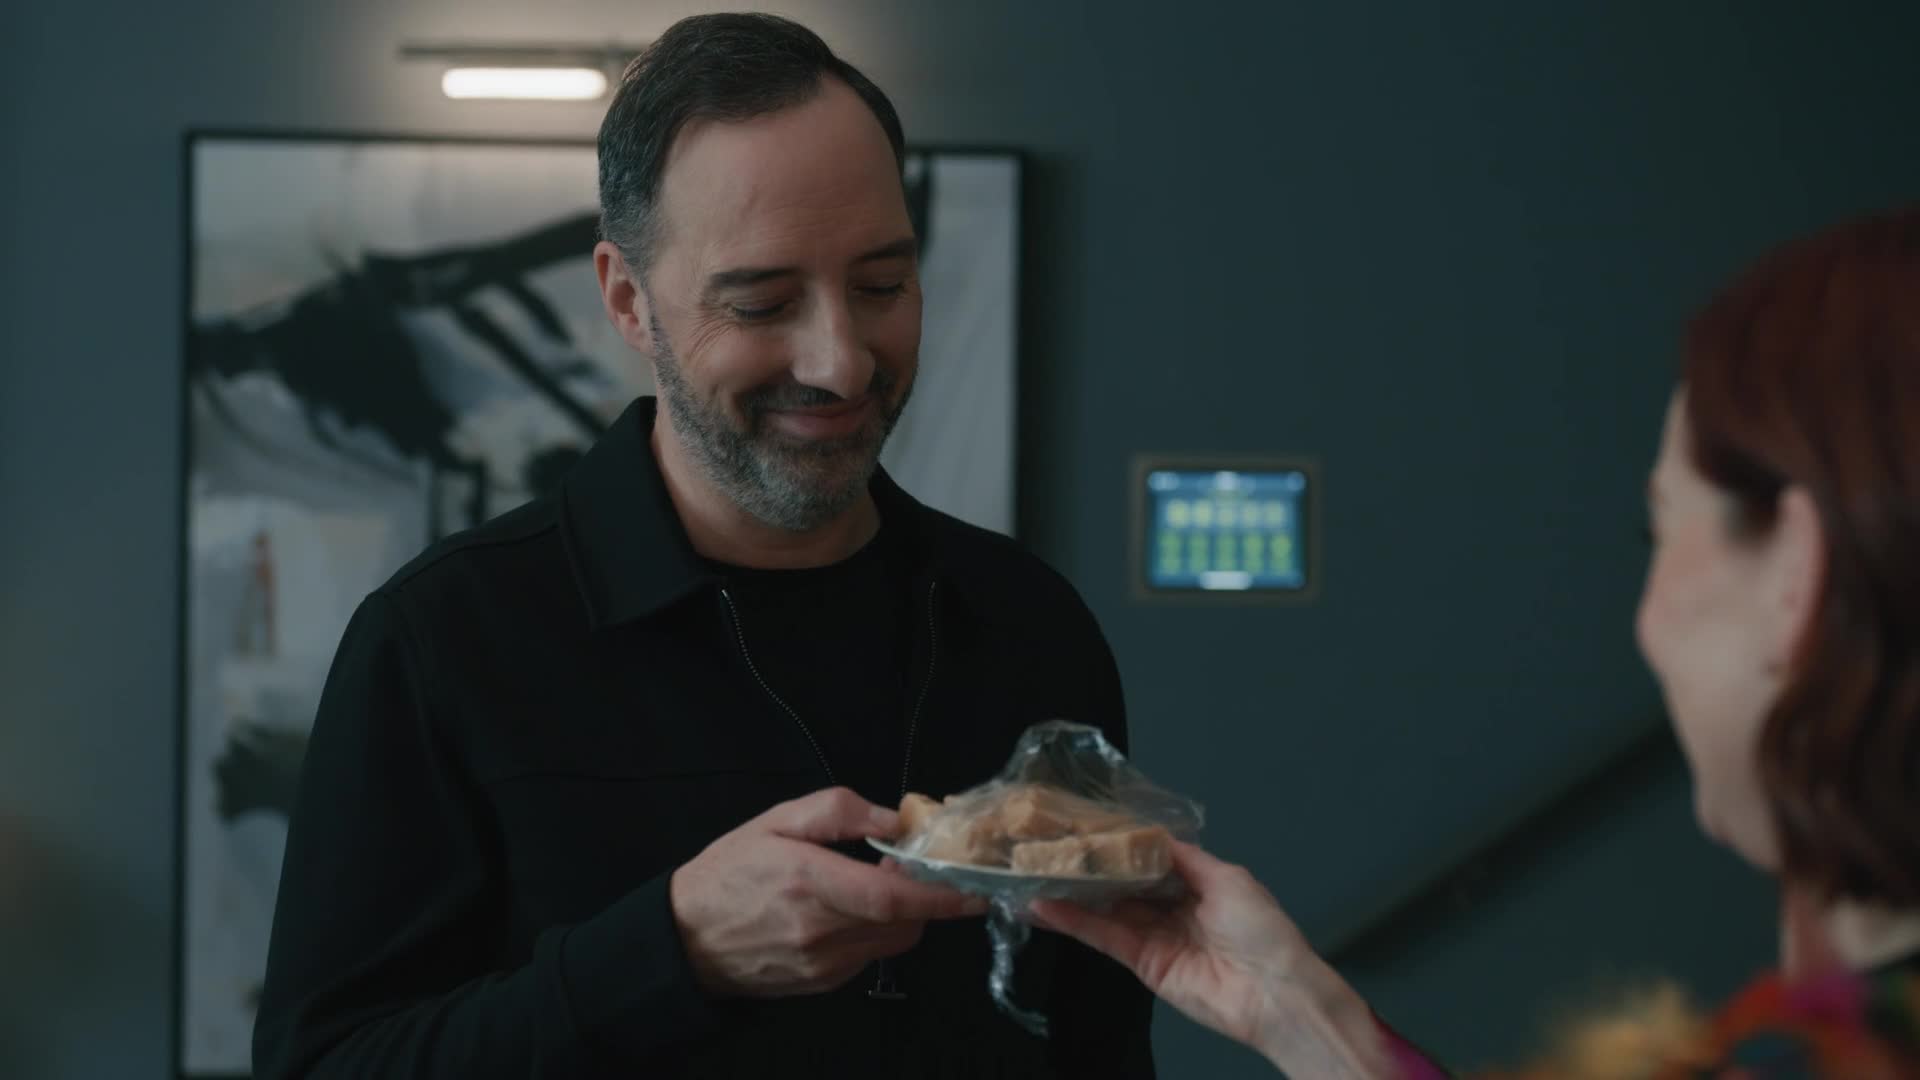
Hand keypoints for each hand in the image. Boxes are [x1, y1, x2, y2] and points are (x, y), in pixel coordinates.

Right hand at [670, 786, 987, 997]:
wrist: (685, 939)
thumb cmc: (729, 872)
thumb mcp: (775, 820)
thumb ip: (838, 811)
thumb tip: (895, 821)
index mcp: (809, 882)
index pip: (892, 898)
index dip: (942, 895)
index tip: (977, 887)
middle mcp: (821, 931)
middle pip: (904, 922)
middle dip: (924, 897)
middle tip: (910, 868)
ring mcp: (823, 964)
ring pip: (892, 941)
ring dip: (901, 915)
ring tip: (871, 886)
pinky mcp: (823, 983)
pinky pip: (870, 955)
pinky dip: (875, 932)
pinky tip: (847, 912)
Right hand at [1031, 842, 1391, 1076]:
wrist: (1272, 993)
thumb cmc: (1260, 928)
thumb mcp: (1227, 878)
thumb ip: (1184, 857)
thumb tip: (1150, 834)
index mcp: (1198, 885)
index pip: (1151, 860)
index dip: (1122, 843)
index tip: (1089, 824)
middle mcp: (1173, 909)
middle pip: (1125, 883)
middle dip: (1093, 866)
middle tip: (1052, 844)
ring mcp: (1155, 937)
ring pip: (1108, 909)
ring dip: (1074, 893)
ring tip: (1035, 871)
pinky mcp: (1141, 963)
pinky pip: (1104, 937)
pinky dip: (1074, 923)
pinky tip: (1045, 907)